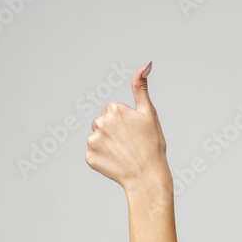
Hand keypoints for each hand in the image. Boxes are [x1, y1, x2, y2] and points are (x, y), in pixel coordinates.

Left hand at [85, 63, 171, 194]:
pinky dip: (102, 159)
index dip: (124, 123)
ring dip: (106, 145)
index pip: (112, 112)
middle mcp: (100, 122)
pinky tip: (114, 163)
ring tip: (122, 154)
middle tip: (129, 145)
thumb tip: (143, 65)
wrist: (147, 176)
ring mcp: (93, 141)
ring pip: (97, 138)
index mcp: (114, 109)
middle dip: (113, 132)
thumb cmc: (152, 145)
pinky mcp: (89, 157)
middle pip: (102, 124)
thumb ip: (141, 88)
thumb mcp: (149, 113)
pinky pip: (93, 154)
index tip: (134, 133)